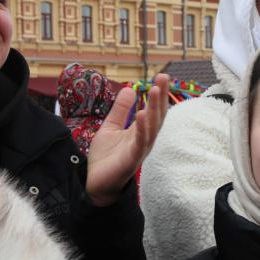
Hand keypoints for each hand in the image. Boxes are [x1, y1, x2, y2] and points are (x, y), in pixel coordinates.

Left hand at [86, 74, 168, 205]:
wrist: (95, 183)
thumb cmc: (106, 157)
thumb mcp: (111, 127)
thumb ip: (120, 110)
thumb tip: (130, 89)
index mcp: (140, 131)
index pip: (153, 110)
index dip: (159, 94)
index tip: (162, 76)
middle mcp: (144, 140)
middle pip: (157, 116)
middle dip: (161, 97)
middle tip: (164, 77)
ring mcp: (139, 150)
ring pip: (152, 128)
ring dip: (154, 109)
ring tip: (155, 91)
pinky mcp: (131, 160)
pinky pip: (140, 143)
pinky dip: (142, 129)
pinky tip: (142, 115)